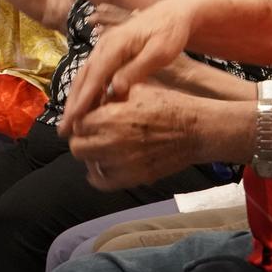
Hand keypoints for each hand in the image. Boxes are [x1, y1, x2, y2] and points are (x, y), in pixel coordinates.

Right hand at [60, 0, 195, 135]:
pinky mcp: (109, 51)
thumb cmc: (170, 33)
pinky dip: (86, 90)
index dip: (82, 100)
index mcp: (115, 45)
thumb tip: (114, 90)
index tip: (73, 120)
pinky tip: (86, 105)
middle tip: (63, 129)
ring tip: (70, 121)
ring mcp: (104, 47)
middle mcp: (104, 45)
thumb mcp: (159, 53)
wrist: (175, 13)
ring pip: (85, 75)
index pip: (94, 77)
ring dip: (76, 98)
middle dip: (72, 104)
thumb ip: (136, 70)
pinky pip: (93, 73)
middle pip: (83, 77)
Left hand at [67, 80, 209, 188]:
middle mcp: (111, 143)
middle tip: (92, 133)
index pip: (77, 124)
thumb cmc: (168, 103)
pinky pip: (102, 183)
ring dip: (91, 156)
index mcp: (109, 118)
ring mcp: (121, 164)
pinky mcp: (133, 178)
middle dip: (82, 138)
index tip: (89, 117)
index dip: (81, 119)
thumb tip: (93, 99)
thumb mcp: (137, 88)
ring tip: (101, 147)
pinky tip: (102, 166)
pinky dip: (98, 175)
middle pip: (77, 147)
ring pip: (89, 165)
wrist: (195, 130)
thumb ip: (111, 96)